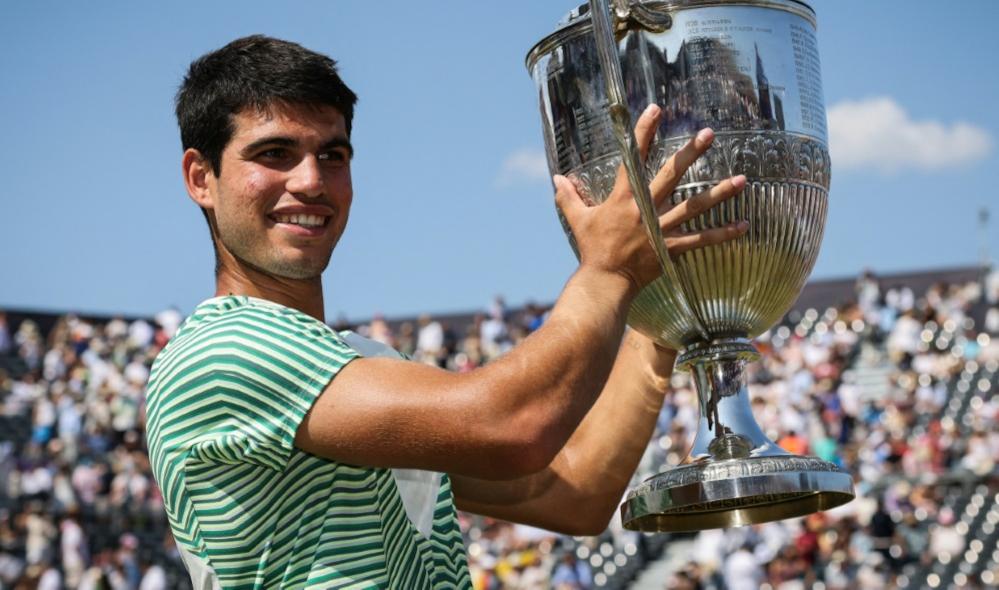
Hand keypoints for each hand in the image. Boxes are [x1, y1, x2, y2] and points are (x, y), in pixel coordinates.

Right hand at [553, 104, 747, 294]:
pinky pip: (701, 240)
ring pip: (694, 207)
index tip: (655, 110)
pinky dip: (723, 233)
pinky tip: (744, 225)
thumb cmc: (592, 249)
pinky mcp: (671, 249)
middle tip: (709, 134)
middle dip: (689, 153)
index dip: (643, 132)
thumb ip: (568, 197)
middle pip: (671, 176)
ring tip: (742, 179)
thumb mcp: (578, 220)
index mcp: (623, 198)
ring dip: (719, 193)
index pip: (633, 158)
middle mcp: (645, 209)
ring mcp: (660, 229)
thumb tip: (555, 178)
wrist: (604, 281)